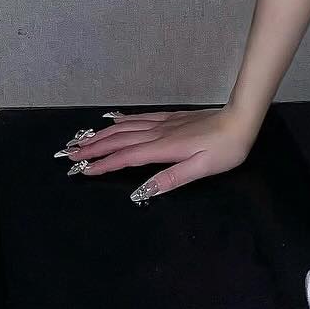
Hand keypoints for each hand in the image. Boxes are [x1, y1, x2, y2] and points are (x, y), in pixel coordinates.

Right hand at [55, 104, 257, 202]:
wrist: (241, 120)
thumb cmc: (226, 149)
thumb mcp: (202, 169)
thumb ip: (171, 179)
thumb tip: (141, 191)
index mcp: (163, 148)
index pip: (126, 158)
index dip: (103, 165)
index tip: (81, 171)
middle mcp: (158, 133)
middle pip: (119, 140)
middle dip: (92, 147)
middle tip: (67, 154)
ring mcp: (163, 123)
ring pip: (125, 128)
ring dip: (101, 134)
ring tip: (81, 140)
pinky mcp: (170, 118)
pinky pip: (139, 117)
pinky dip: (121, 119)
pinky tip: (111, 119)